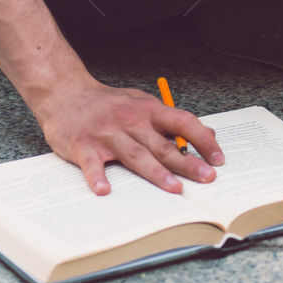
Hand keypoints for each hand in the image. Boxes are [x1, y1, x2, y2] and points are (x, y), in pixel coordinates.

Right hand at [29, 72, 224, 195]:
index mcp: (147, 109)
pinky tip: (105, 190)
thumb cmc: (107, 103)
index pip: (182, 122)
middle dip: (187, 162)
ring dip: (156, 172)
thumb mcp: (141, 103)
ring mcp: (107, 133)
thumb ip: (170, 120)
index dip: (202, 139)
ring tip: (174, 189)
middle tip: (207, 178)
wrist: (65, 92)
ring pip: (135, 154)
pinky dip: (97, 177)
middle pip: (163, 143)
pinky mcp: (83, 145)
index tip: (218, 158)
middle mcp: (130, 120)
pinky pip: (92, 164)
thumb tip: (206, 132)